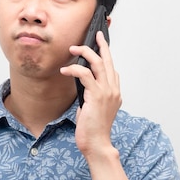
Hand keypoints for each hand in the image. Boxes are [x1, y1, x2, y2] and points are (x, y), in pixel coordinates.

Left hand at [60, 31, 121, 156]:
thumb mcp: (94, 110)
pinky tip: (65, 71)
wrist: (97, 144)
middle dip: (101, 45)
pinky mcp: (96, 95)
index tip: (100, 45)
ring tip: (72, 49)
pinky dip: (73, 70)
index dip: (107, 55)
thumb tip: (83, 89)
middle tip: (95, 35)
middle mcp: (113, 90)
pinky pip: (84, 74)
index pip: (113, 69)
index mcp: (115, 93)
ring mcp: (106, 92)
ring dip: (84, 53)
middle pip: (108, 61)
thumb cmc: (93, 130)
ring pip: (97, 63)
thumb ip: (91, 97)